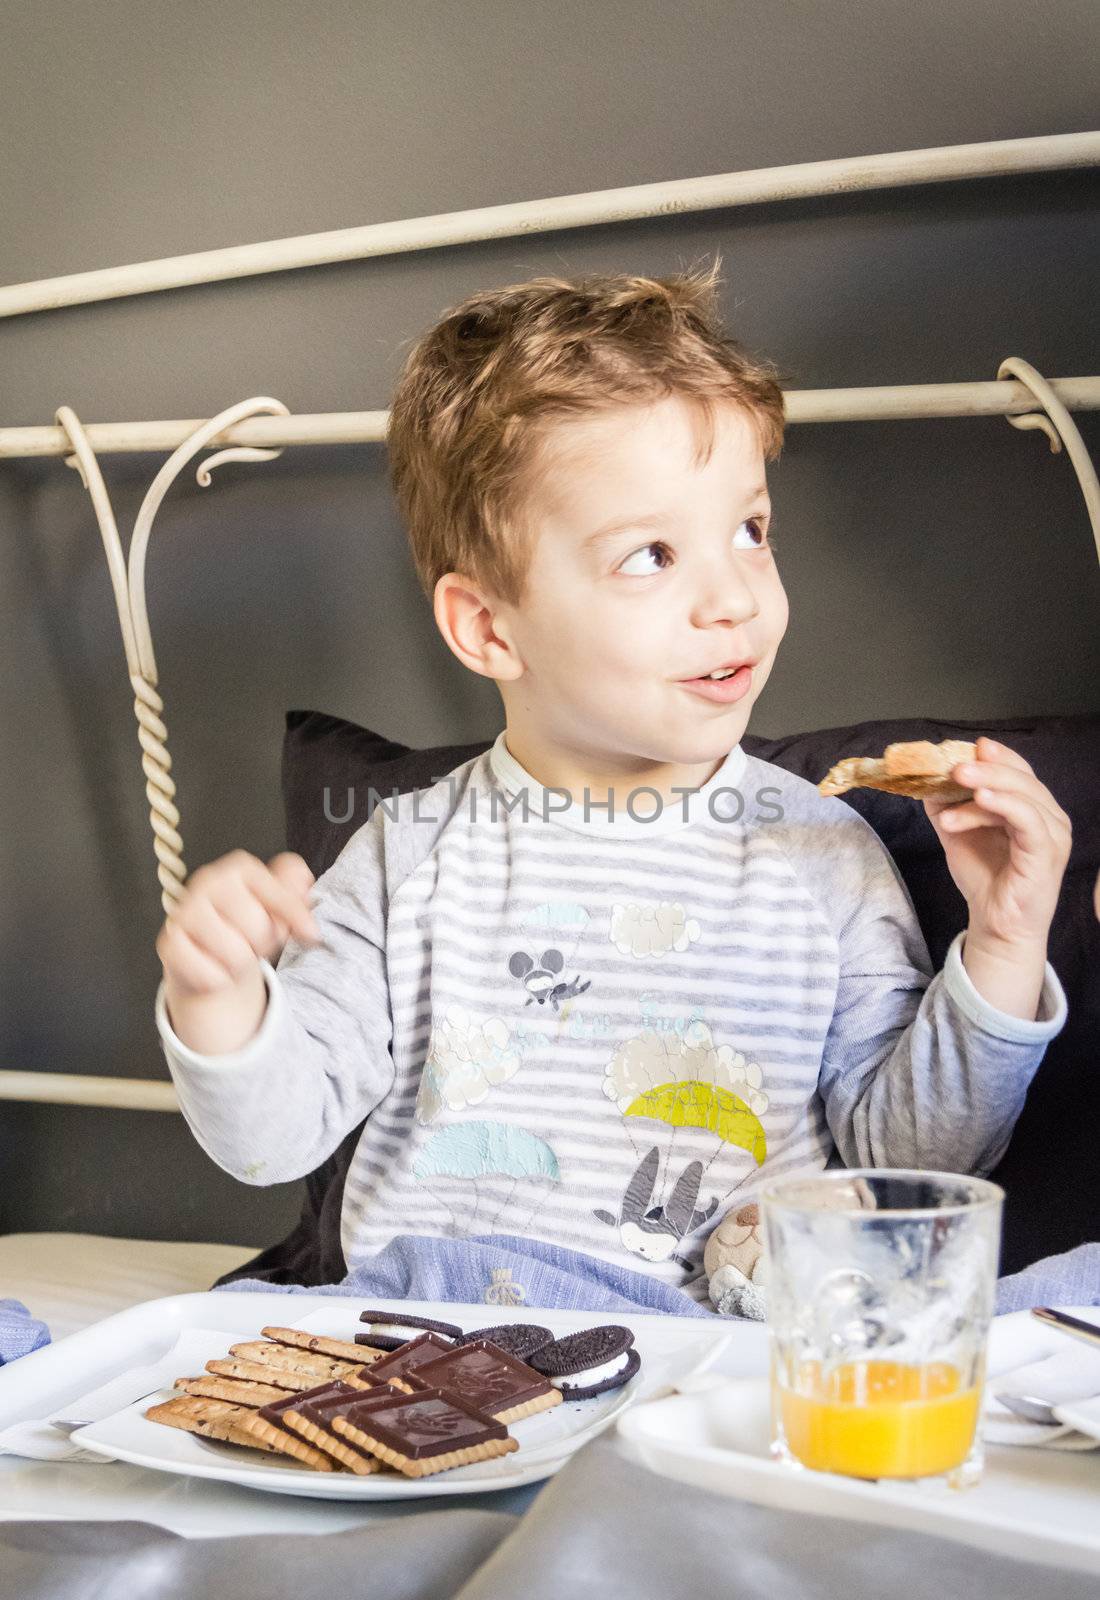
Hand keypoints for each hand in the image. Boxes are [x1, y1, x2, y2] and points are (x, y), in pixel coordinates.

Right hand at [156, 850, 320, 997]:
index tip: (311, 935)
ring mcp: (184, 911)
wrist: (208, 953)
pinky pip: (210, 975)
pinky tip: (214, 967)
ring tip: (234, 952)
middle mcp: (208, 882)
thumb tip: (303, 880)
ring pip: (235, 954)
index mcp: (239, 868)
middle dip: (265, 943)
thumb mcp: (276, 904)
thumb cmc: (247, 923)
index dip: (296, 917)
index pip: (278, 893)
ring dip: (241, 964)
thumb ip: (293, 888)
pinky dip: (219, 980)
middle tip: (255, 942)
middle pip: (258, 926)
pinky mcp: (170, 944)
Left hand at [923, 737, 1070, 949]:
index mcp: (1031, 807)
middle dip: (985, 767)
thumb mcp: (958, 832)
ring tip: (954, 786)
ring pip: (1023, 795)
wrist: (995, 924)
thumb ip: (946, 804)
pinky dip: (1003, 804)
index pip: (1018, 770)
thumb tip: (925, 777)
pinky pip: (1028, 819)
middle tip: (953, 765)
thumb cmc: (984, 878)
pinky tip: (978, 800)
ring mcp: (1052, 834)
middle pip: (1021, 777)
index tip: (967, 746)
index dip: (996, 755)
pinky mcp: (1047, 853)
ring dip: (985, 786)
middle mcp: (1048, 816)